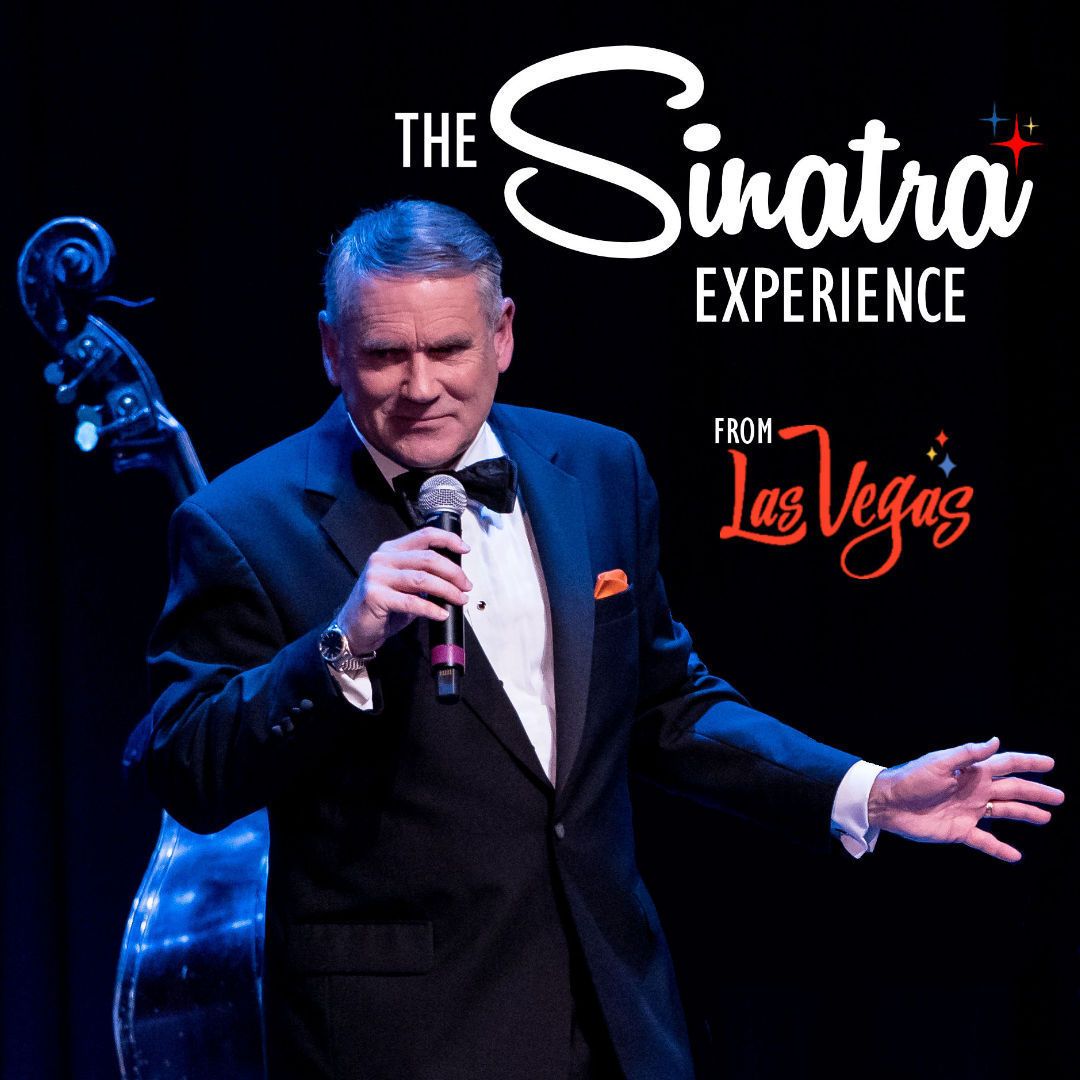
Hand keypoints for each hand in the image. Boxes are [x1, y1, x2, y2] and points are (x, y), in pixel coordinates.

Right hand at [336, 527, 471, 655]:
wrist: (354, 628)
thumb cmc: (381, 607)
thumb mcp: (404, 585)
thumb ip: (423, 576)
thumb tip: (454, 577)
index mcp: (391, 550)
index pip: (424, 535)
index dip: (448, 540)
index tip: (465, 549)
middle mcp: (382, 559)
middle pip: (428, 558)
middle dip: (453, 572)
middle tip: (466, 586)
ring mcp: (377, 576)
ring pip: (423, 579)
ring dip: (447, 590)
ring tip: (459, 599)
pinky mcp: (375, 596)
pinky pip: (411, 602)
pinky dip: (431, 609)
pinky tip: (441, 613)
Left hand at [867, 736, 1063, 861]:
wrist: (887, 803)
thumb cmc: (911, 778)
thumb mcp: (939, 763)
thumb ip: (968, 754)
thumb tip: (996, 741)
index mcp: (971, 772)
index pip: (1006, 765)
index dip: (1029, 763)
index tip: (1050, 763)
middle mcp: (974, 790)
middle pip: (1012, 790)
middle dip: (1036, 792)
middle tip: (1059, 796)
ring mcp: (969, 811)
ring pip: (1004, 812)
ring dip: (1025, 815)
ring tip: (1045, 818)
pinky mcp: (960, 831)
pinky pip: (985, 841)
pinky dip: (1000, 849)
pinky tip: (1015, 855)